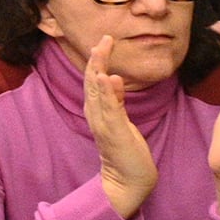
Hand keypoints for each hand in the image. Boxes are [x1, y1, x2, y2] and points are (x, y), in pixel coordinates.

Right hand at [82, 34, 159, 219]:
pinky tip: (107, 77)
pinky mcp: (114, 132)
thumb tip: (113, 77)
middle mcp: (95, 114)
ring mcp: (103, 123)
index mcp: (97, 111)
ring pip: (96, 91)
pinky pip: (109, 108)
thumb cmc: (126, 151)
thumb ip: (115, 100)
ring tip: (100, 51)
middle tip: (104, 39)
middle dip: (96, 59)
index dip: (97, 60)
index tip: (105, 41)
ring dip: (97, 70)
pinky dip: (106, 92)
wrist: (128, 180)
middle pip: (91, 81)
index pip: (93, 80)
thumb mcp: (121, 121)